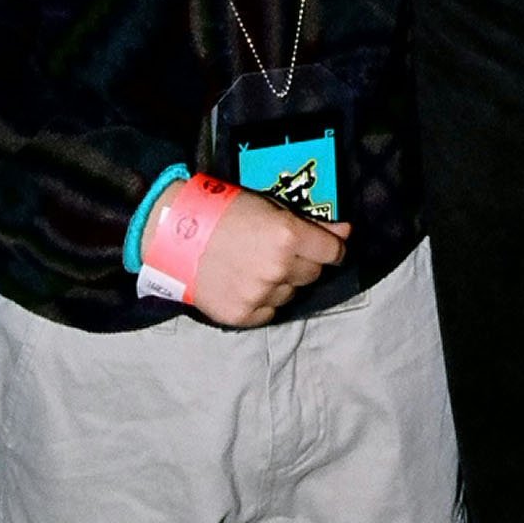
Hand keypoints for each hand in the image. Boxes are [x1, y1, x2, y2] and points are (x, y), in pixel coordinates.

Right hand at [152, 182, 350, 327]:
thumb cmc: (225, 212)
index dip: (331, 248)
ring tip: (256, 266)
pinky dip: (263, 300)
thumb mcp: (270, 207)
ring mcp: (259, 294)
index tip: (326, 248)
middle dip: (302, 262)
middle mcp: (278, 268)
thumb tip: (347, 231)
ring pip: (291, 293)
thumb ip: (312, 224)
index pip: (332, 252)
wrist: (175, 235)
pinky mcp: (241, 315)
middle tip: (278, 251)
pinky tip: (246, 283)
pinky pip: (269, 312)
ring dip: (282, 282)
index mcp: (288, 236)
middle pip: (312, 273)